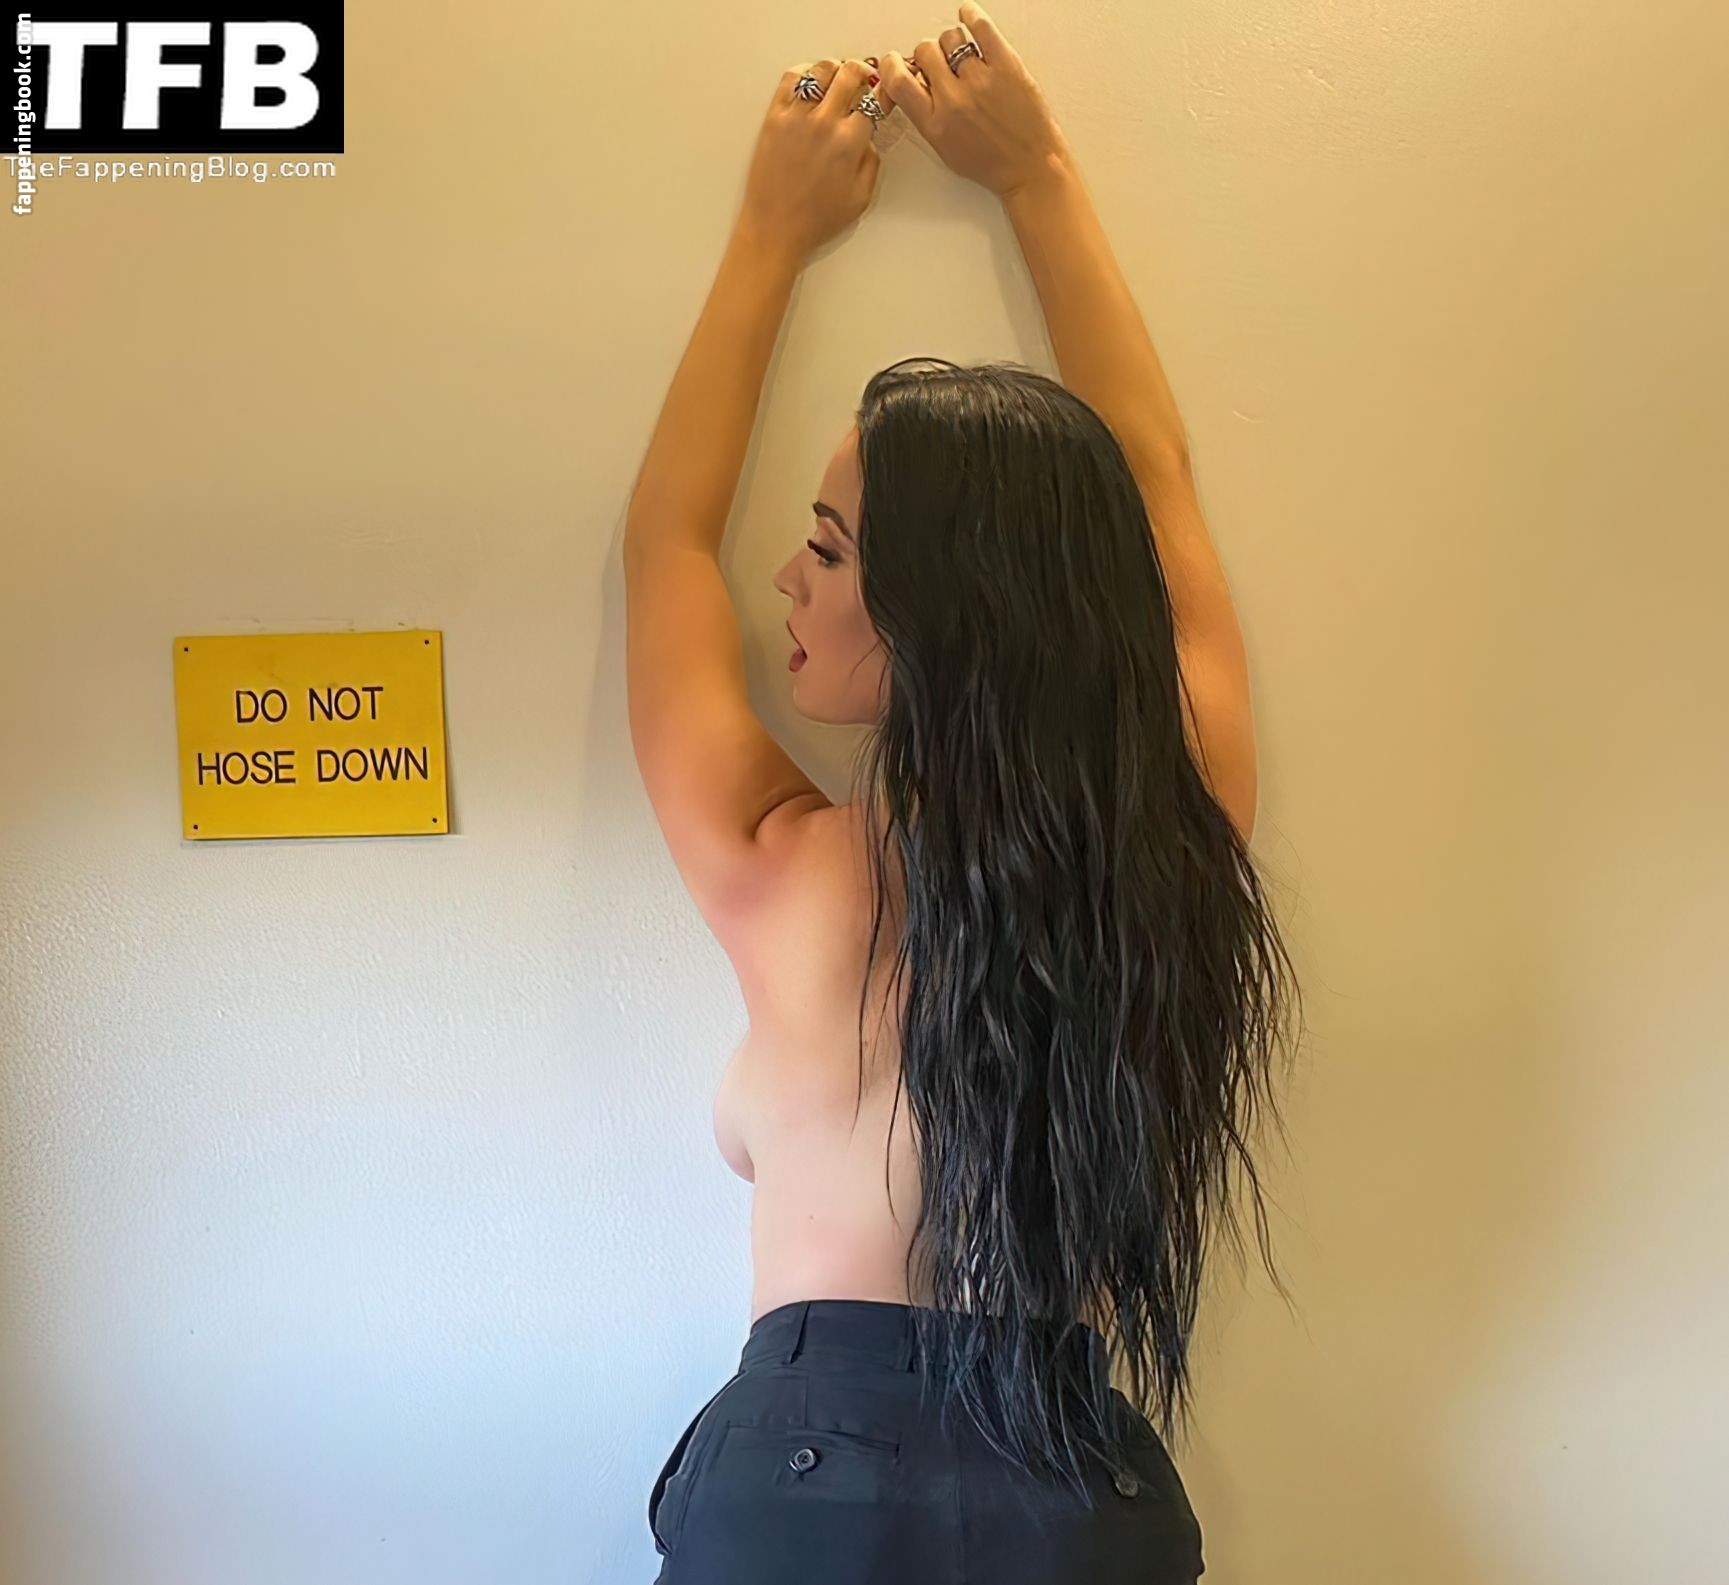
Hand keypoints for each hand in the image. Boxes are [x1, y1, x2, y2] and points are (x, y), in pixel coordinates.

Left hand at [738, 58, 896, 263]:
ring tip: (837, 79)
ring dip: (835, 70)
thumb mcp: (860, 198)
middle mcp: (824, 123)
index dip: (884, 92)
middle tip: (864, 78)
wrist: (775, 229)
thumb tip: (869, 139)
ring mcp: (797, 117)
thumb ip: (871, 163)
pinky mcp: (774, 118)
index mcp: (850, 142)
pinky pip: (791, 80)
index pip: (875, 99)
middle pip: (850, 73)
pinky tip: (810, 83)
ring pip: (821, 70)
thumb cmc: (815, 220)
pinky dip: (804, 73)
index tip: (884, 92)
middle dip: (862, 72)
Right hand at [880, 2, 1071, 199]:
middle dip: (929, 54)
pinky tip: (968, 15)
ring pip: (951, 37)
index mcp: (935, 123)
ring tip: (963, 55)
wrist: (1031, 167)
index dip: (892, 65)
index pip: (898, 81)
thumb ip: (926, 117)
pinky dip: (972, 15)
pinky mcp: (1006, 66)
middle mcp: (954, 100)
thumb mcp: (946, 150)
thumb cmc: (993, 164)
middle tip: (939, 63)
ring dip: (953, 43)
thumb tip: (916, 86)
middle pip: (925, 51)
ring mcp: (980, 80)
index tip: (895, 61)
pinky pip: (982, 28)